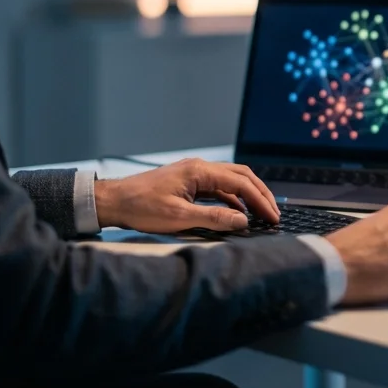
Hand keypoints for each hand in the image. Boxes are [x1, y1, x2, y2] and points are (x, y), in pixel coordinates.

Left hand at [94, 158, 278, 232]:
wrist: (114, 201)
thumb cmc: (142, 208)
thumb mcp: (179, 218)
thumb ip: (214, 219)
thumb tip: (243, 220)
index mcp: (200, 171)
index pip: (241, 183)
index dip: (260, 200)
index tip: (273, 217)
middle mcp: (200, 167)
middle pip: (241, 176)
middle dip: (260, 193)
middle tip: (274, 213)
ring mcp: (194, 173)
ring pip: (231, 180)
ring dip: (247, 195)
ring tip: (260, 213)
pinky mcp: (189, 182)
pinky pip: (218, 187)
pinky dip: (232, 198)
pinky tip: (236, 212)